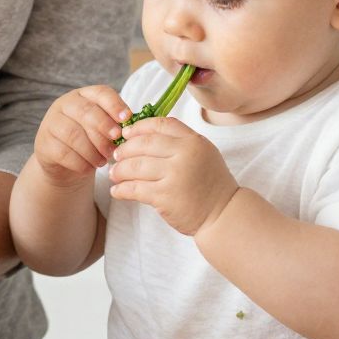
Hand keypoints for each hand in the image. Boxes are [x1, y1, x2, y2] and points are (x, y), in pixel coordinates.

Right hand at [31, 85, 130, 183]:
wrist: (64, 162)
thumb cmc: (90, 141)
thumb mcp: (102, 129)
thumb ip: (115, 125)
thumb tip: (132, 129)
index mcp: (84, 95)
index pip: (101, 93)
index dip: (115, 105)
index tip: (126, 119)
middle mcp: (65, 104)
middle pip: (87, 112)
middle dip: (104, 130)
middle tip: (115, 146)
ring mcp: (51, 122)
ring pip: (74, 134)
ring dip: (93, 151)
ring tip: (103, 161)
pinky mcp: (43, 142)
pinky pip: (63, 153)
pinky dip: (81, 163)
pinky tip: (89, 168)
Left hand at [108, 116, 238, 236]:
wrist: (223, 213)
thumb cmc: (211, 183)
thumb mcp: (203, 153)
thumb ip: (180, 141)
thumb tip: (144, 134)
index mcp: (194, 141)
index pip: (160, 125)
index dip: (139, 127)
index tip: (127, 134)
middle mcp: (184, 155)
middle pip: (143, 144)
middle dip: (125, 149)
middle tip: (116, 156)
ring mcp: (174, 176)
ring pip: (135, 166)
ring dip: (120, 170)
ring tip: (114, 174)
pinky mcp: (165, 197)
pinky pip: (135, 188)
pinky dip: (121, 189)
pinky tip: (117, 190)